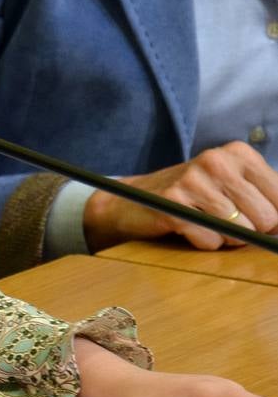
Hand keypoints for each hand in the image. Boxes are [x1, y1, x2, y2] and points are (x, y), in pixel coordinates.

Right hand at [83, 141, 277, 250]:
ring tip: (206, 224)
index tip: (261, 224)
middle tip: (228, 224)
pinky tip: (189, 229)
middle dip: (251, 231)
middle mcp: (216, 161)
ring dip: (226, 239)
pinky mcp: (173, 204)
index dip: (275, 220)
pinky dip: (203, 243)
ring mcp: (193, 181)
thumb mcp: (230, 185)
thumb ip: (264, 200)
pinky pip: (210, 240)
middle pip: (266, 218)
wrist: (133, 199)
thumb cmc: (191, 196)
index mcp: (238, 153)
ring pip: (239, 232)